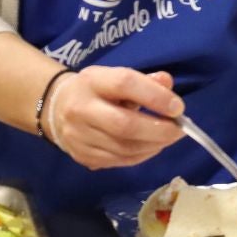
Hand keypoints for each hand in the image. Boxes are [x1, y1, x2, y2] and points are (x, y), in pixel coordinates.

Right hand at [46, 67, 184, 169]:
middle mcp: (81, 109)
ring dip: (153, 145)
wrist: (56, 108)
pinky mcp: (81, 156)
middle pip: (124, 124)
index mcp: (92, 81)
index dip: (155, 97)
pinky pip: (118, 161)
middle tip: (180, 130)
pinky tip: (152, 147)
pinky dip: (141, 156)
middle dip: (158, 130)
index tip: (178, 107)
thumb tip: (168, 85)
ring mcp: (78, 136)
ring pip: (123, 148)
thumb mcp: (117, 76)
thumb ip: (145, 80)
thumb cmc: (97, 90)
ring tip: (169, 138)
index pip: (124, 84)